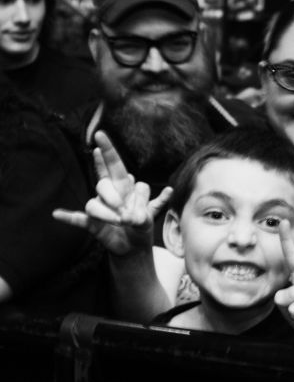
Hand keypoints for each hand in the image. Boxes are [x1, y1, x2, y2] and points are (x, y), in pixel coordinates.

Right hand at [53, 131, 171, 255]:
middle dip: (115, 198)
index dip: (107, 151)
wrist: (136, 246)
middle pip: (103, 184)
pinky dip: (67, 217)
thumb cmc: (142, 225)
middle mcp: (109, 192)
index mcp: (124, 185)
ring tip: (122, 223)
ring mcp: (99, 207)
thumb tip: (130, 217)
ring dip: (108, 215)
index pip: (114, 165)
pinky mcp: (91, 223)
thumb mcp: (149, 217)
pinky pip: (77, 218)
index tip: (100, 135)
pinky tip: (57, 214)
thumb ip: (142, 212)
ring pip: (94, 204)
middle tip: (126, 214)